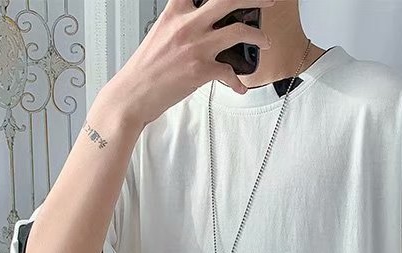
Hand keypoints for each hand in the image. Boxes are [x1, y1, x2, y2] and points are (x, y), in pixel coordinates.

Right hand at [98, 0, 275, 127]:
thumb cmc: (145, 70)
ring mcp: (196, 47)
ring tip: (264, 42)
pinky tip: (239, 87)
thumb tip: (202, 25)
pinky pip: (230, 72)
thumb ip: (181, 24)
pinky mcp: (200, 70)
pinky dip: (238, 82)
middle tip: (268, 0)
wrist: (132, 95)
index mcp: (175, 12)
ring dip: (257, 36)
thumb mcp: (161, 34)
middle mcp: (187, 24)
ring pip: (238, 31)